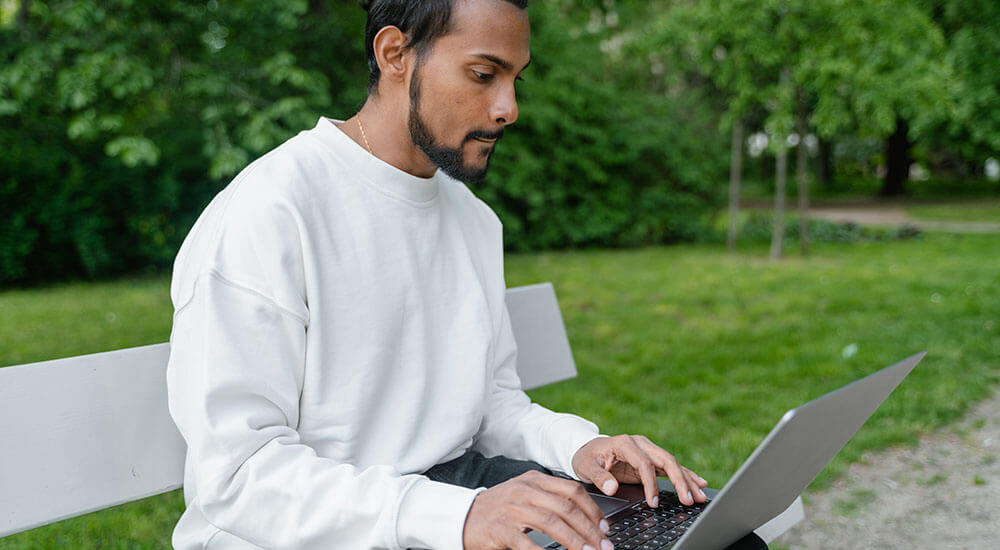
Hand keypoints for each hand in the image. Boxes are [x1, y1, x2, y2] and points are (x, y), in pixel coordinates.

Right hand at [462, 470, 612, 549]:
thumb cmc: (499, 509)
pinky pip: (528, 544)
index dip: (593, 510)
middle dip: (590, 530)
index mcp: (534, 480)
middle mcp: (525, 491)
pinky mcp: (501, 529)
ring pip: (552, 524)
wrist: (462, 516)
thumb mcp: (524, 495)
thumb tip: (584, 518)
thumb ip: (550, 500)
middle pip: (567, 509)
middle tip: (604, 547)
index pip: (572, 491)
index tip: (605, 527)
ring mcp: (512, 509)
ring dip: (575, 542)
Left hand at [571, 434, 708, 506]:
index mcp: (625, 443)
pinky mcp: (651, 459)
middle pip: (666, 460)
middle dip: (680, 481)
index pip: (645, 464)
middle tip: (689, 500)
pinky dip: (685, 475)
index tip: (654, 503)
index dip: (651, 484)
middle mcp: (640, 444)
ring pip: (672, 464)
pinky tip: (699, 483)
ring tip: (700, 495)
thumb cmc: (586, 457)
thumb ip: (598, 477)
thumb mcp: (585, 466)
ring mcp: (648, 450)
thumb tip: (611, 487)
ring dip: (688, 480)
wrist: (586, 448)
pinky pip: (671, 468)